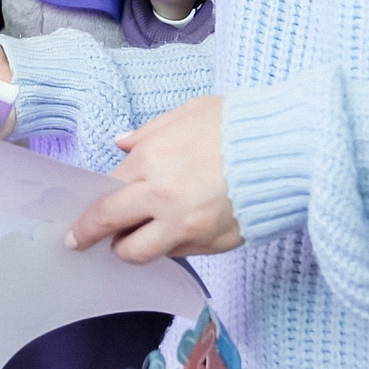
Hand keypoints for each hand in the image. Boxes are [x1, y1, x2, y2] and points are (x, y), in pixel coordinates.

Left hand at [66, 96, 242, 261]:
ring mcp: (187, 227)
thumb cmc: (239, 125)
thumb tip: (122, 144)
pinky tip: (173, 230)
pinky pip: (177, 253)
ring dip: (130, 247)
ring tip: (132, 238)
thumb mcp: (187, 114)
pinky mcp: (212, 245)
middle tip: (79, 242)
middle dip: (90, 237)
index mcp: (151, 161)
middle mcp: (162, 199)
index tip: (80, 219)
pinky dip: (168, 245)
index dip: (91, 207)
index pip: (106, 195)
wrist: (289, 151)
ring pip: (141, 253)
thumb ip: (148, 133)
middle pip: (113, 229)